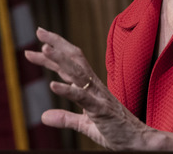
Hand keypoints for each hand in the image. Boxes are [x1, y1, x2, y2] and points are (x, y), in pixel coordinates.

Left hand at [24, 27, 172, 150]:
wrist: (139, 142)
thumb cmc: (116, 131)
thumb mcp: (85, 125)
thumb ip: (65, 118)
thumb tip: (43, 116)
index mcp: (90, 87)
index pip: (69, 65)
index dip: (51, 56)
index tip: (33, 49)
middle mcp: (94, 86)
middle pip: (74, 58)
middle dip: (56, 44)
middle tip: (39, 31)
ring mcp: (98, 95)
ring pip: (78, 72)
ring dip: (60, 60)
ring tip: (44, 50)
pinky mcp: (101, 109)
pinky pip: (83, 97)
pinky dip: (68, 90)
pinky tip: (53, 85)